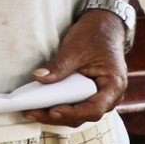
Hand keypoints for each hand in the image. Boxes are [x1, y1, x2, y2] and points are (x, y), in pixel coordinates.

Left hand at [27, 10, 127, 127]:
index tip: (53, 110)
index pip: (94, 108)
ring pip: (77, 116)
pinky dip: (57, 108)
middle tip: (31, 113)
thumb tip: (38, 77)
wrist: (104, 26)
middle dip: (56, 117)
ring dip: (53, 116)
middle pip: (82, 116)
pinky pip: (74, 107)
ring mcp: (99, 98)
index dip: (73, 113)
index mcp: (113, 85)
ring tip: (30, 112)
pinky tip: (40, 107)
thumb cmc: (95, 35)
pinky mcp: (88, 96)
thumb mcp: (76, 48)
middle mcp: (110, 97)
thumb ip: (59, 66)